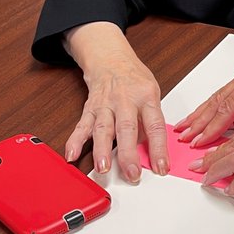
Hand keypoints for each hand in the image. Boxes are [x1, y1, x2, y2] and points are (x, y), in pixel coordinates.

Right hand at [63, 22, 167, 183]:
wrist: (111, 59)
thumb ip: (149, 121)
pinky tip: (71, 155)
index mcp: (146, 97)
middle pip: (127, 129)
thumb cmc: (135, 80)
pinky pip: (82, 125)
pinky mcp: (90, 108)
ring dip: (101, 150)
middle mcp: (125, 100)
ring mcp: (106, 104)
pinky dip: (75, 141)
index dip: (158, 149)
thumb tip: (150, 152)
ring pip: (103, 128)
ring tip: (102, 169)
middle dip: (128, 154)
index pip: (155, 126)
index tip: (161, 168)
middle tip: (132, 175)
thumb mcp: (152, 94)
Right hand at [174, 60, 233, 146]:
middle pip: (217, 102)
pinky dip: (213, 106)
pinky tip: (202, 113)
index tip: (198, 141)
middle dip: (198, 121)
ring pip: (218, 97)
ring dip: (201, 113)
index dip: (210, 128)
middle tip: (183, 135)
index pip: (226, 110)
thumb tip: (233, 131)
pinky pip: (226, 94)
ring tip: (185, 125)